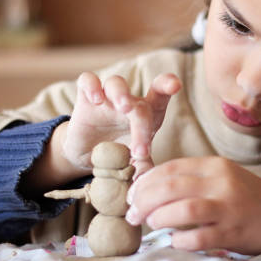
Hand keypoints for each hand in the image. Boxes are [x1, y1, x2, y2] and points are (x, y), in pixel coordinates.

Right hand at [63, 71, 180, 176]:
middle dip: (141, 125)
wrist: (89, 157)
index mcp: (147, 115)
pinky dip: (91, 85)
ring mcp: (107, 98)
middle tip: (139, 150)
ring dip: (121, 92)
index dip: (167, 85)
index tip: (175, 85)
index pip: (160, 95)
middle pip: (139, 104)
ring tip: (123, 106)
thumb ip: (143, 169)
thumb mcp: (133, 163)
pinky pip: (88, 80)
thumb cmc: (119, 154)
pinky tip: (95, 99)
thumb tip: (149, 180)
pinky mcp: (86, 99)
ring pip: (116, 82)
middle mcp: (129, 102)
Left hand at [124, 156, 260, 253]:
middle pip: (171, 187)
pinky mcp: (234, 232)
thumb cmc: (244, 196)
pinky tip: (176, 240)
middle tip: (132, 214)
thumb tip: (147, 189)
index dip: (145, 182)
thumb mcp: (220, 177)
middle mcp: (221, 182)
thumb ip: (190, 178)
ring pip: (183, 209)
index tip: (132, 195)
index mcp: (214, 165)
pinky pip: (200, 237)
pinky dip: (181, 240)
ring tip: (151, 224)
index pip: (170, 168)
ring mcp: (229, 208)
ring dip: (159, 217)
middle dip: (144, 201)